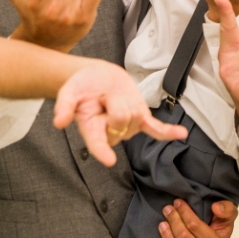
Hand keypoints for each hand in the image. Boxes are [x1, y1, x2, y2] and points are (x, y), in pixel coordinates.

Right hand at [53, 61, 186, 166]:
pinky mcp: (141, 119)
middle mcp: (111, 132)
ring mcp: (128, 127)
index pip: (97, 143)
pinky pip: (156, 130)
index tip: (109, 160)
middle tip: (103, 96)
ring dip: (126, 100)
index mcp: (91, 129)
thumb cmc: (82, 86)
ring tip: (113, 96)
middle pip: (121, 120)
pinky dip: (168, 133)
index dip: (103, 151)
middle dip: (115, 102)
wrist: (96, 77)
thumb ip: (64, 106)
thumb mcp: (69, 91)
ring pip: (136, 116)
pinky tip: (180, 134)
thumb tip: (59, 122)